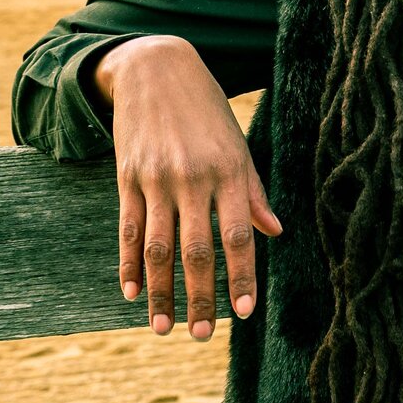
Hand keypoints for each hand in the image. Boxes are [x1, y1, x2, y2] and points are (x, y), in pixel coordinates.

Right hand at [92, 35, 281, 339]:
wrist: (155, 67)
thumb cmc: (206, 112)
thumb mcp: (238, 145)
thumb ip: (253, 192)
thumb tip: (274, 233)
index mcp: (229, 172)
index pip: (237, 236)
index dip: (241, 276)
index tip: (245, 313)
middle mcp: (194, 178)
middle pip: (196, 250)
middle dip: (200, 296)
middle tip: (202, 335)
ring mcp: (157, 178)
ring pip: (158, 247)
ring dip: (161, 292)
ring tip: (163, 327)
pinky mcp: (127, 176)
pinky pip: (129, 229)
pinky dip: (129, 264)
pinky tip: (132, 292)